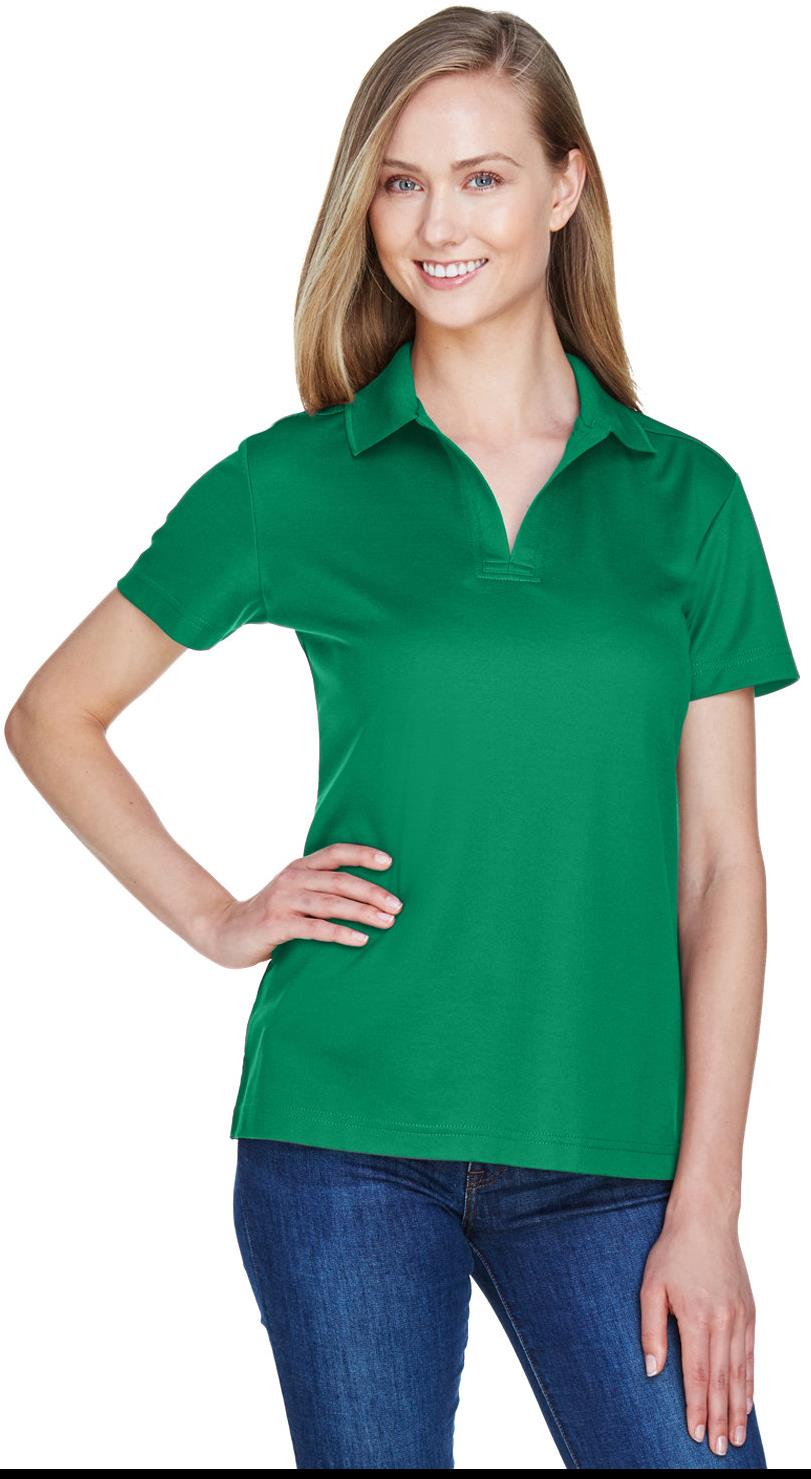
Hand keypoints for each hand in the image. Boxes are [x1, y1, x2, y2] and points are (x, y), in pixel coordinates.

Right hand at [197, 842, 402, 967]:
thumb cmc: (269, 916)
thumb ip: (319, 890)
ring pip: (331, 903)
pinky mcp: (276, 925)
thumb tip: (366, 896)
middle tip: (398, 905)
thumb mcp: (293, 894)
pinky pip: (316, 928)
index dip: (363, 854)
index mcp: (299, 867)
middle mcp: (292, 878)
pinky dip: (341, 933)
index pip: (335, 853)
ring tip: (388, 922)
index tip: (390, 862)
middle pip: (340, 880)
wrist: (224, 932)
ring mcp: (283, 901)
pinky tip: (361, 940)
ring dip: (363, 912)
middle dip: (373, 891)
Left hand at [639, 1195, 754, 1456]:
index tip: (695, 1434)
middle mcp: (723, 1322)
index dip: (696, 1407)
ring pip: (740, 1373)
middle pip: (721, 1381)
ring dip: (737, 1407)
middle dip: (719, 1418)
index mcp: (697, 1318)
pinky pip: (750, 1355)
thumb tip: (653, 1371)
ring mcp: (740, 1318)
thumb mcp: (651, 1287)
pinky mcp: (749, 1312)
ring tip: (735, 1435)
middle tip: (720, 1448)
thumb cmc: (673, 1251)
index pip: (697, 1374)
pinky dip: (749, 1382)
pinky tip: (746, 1402)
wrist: (706, 1220)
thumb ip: (652, 1331)